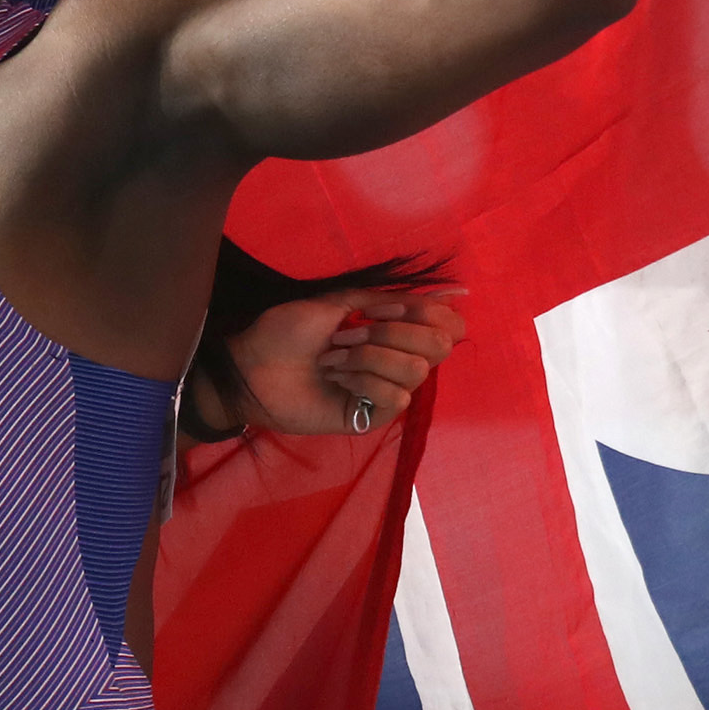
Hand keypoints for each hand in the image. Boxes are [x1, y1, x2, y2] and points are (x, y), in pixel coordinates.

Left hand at [229, 285, 467, 436]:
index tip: (379, 308)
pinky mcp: (369, 417)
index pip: (448, 324)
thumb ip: (395, 299)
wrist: (251, 364)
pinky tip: (335, 381)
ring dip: (367, 357)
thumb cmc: (286, 331)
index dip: (427, 311)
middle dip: (391, 332)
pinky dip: (362, 381)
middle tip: (347, 334)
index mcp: (394, 331)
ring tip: (331, 359)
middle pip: (440, 346)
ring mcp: (385, 390)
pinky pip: (395, 398)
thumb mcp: (340, 301)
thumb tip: (457, 292)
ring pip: (416, 371)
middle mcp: (397, 360)